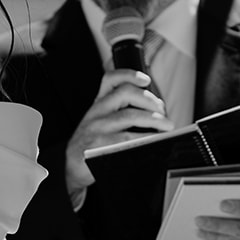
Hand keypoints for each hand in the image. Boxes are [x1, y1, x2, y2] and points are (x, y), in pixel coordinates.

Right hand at [63, 69, 171, 197]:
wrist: (72, 165)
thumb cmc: (91, 142)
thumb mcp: (99, 120)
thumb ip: (119, 110)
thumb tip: (155, 109)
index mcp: (99, 103)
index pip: (110, 79)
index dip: (129, 74)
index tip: (146, 80)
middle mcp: (97, 112)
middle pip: (125, 93)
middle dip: (150, 100)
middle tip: (162, 111)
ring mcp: (98, 128)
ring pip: (130, 116)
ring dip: (154, 119)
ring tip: (166, 126)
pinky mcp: (100, 146)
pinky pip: (128, 139)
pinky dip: (146, 138)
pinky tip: (155, 141)